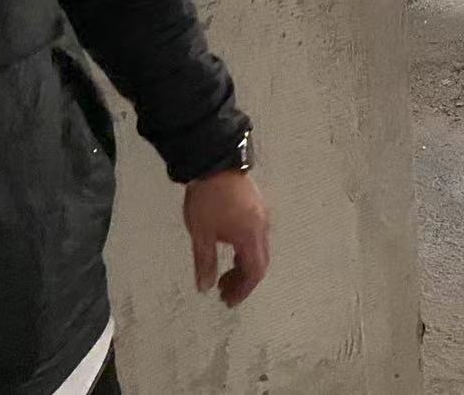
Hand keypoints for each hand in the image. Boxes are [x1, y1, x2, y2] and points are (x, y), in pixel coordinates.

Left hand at [183, 170, 271, 306]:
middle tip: (224, 292)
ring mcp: (262, 215)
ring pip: (259, 249)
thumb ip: (205, 263)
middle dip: (244, 281)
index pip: (254, 272)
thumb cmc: (207, 200)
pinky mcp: (257, 206)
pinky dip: (246, 251)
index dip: (243, 290)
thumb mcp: (201, 234)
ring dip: (244, 266)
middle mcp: (262, 227)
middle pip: (260, 262)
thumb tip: (205, 287)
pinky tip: (230, 249)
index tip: (228, 301)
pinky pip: (257, 236)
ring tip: (224, 274)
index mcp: (250, 236)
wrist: (215, 163)